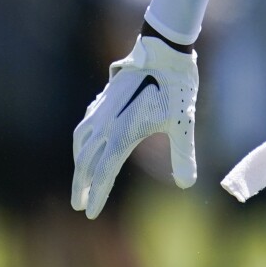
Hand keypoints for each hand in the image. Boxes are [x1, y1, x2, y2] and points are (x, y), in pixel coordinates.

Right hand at [71, 35, 198, 217]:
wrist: (164, 52)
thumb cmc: (176, 88)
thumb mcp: (183, 124)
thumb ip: (183, 155)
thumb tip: (186, 184)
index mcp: (124, 134)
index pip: (104, 172)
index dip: (97, 195)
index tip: (91, 213)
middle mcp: (107, 125)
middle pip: (87, 162)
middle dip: (83, 186)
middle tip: (79, 205)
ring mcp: (102, 111)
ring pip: (82, 143)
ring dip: (79, 164)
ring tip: (81, 180)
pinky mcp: (103, 100)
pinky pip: (86, 127)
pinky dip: (82, 142)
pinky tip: (86, 145)